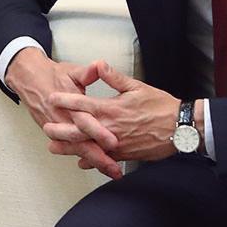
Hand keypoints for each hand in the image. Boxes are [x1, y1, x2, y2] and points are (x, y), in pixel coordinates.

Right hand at [4, 46, 123, 179]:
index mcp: (70, 104)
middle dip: (99, 157)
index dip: (99, 133)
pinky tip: (97, 166)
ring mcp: (59, 129)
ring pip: (77, 150)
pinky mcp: (56, 134)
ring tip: (111, 171)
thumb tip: (97, 67)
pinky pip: (72, 149)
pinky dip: (85, 159)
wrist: (30, 80)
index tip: (114, 142)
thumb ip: (87, 73)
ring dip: (95, 162)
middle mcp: (63, 120)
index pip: (86, 122)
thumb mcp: (72, 71)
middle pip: (82, 143)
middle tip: (115, 168)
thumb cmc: (53, 75)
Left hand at [45, 62, 182, 163]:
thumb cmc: (160, 106)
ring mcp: (116, 144)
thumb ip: (114, 78)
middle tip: (46, 129)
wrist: (180, 129)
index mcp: (112, 109)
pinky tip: (81, 161)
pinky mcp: (124, 155)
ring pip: (88, 147)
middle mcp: (110, 128)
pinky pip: (103, 158)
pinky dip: (91, 160)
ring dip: (69, 148)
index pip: (82, 104)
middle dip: (60, 130)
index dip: (65, 100)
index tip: (51, 98)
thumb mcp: (137, 87)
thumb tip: (99, 64)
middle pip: (78, 130)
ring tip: (54, 148)